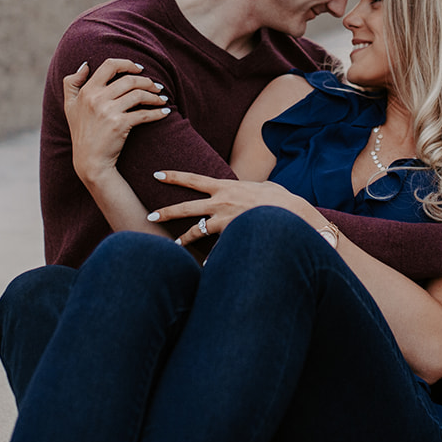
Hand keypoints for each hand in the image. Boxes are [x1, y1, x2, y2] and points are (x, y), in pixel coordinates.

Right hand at [63, 59, 168, 183]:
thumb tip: (85, 65)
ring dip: (155, 95)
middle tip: (156, 86)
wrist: (89, 161)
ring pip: (139, 95)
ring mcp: (108, 112)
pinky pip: (144, 114)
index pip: (110, 65)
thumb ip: (71, 83)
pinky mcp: (120, 125)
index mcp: (87, 91)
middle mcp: (96, 99)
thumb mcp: (69, 106)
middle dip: (147, 81)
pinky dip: (157, 112)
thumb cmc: (81, 133)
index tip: (140, 68)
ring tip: (162, 98)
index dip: (127, 64)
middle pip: (129, 80)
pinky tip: (165, 112)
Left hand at [145, 170, 317, 246]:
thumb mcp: (260, 185)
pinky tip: (202, 267)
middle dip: (166, 212)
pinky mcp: (231, 236)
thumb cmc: (279, 198)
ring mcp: (225, 221)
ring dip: (183, 239)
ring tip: (174, 245)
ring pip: (196, 232)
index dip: (174, 177)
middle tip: (149, 216)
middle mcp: (221, 203)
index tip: (157, 174)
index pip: (193, 179)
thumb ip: (245, 187)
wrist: (292, 214)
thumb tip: (244, 187)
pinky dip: (209, 259)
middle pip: (186, 208)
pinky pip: (215, 250)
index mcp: (226, 186)